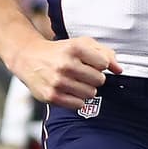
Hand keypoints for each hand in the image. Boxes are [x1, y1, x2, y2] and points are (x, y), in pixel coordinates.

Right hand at [7, 35, 121, 109]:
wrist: (29, 58)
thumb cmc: (60, 51)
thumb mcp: (82, 43)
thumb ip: (105, 53)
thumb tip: (119, 69)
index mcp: (75, 48)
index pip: (104, 64)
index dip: (100, 65)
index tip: (92, 64)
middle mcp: (65, 64)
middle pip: (99, 80)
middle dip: (95, 78)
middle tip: (83, 74)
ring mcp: (57, 81)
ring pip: (91, 94)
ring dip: (87, 89)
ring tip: (76, 82)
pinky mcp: (51, 96)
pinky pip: (78, 105)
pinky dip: (77, 100)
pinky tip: (70, 91)